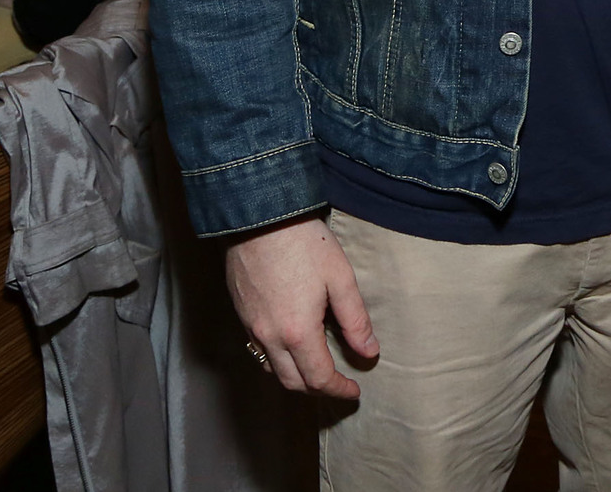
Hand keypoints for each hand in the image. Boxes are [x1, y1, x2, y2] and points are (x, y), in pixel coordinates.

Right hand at [225, 215, 378, 397]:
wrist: (258, 218)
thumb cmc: (304, 244)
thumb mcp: (340, 278)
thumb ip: (355, 319)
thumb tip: (369, 352)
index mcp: (297, 332)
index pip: (318, 378)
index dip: (338, 390)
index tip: (354, 392)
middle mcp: (269, 337)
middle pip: (292, 382)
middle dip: (317, 389)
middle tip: (338, 385)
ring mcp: (251, 327)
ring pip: (272, 369)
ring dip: (295, 377)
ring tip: (317, 369)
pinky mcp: (241, 314)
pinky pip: (259, 351)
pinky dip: (278, 360)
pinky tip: (292, 347)